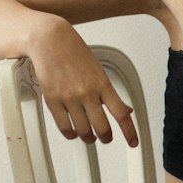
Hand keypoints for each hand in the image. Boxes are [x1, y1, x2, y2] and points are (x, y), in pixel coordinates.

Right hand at [28, 18, 137, 147]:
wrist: (49, 40)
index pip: (121, 114)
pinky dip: (71, 134)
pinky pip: (65, 127)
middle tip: (106, 138)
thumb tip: (125, 109)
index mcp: (102, 84)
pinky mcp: (53, 100)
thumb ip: (110, 93)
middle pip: (102, 128)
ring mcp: (70, 97)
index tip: (132, 142)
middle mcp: (87, 92)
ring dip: (88, 137)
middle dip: (106, 138)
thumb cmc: (73, 52)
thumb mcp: (98, 70)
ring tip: (89, 136)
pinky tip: (73, 132)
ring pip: (84, 131)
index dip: (129, 132)